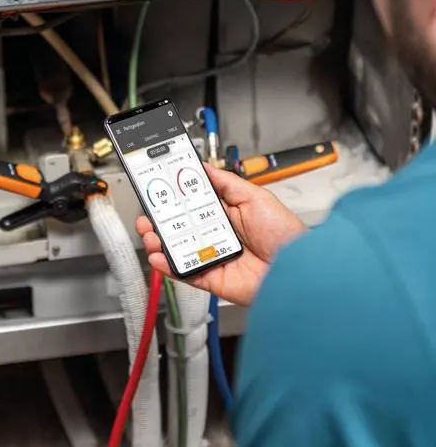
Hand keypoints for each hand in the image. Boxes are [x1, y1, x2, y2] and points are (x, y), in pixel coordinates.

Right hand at [136, 163, 305, 306]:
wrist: (297, 269)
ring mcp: (212, 257)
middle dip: (159, 221)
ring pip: (177, 250)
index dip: (174, 198)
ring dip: (159, 242)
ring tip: (150, 235)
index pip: (192, 204)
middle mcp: (217, 235)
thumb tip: (204, 167)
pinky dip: (168, 266)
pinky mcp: (211, 278)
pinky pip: (185, 272)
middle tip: (148, 215)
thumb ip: (227, 183)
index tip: (158, 190)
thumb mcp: (256, 197)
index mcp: (226, 214)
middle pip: (179, 227)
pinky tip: (158, 256)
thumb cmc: (285, 234)